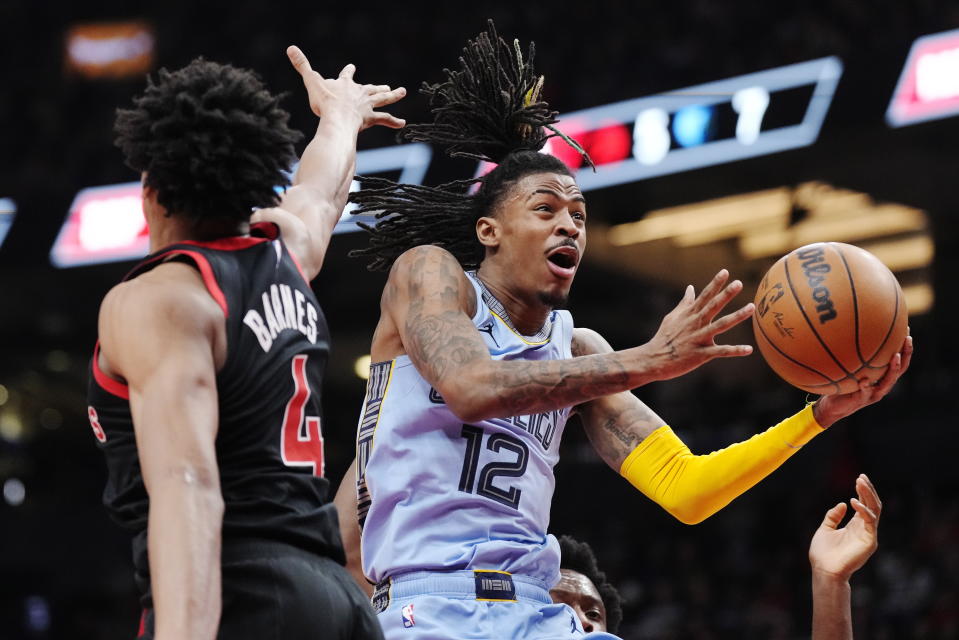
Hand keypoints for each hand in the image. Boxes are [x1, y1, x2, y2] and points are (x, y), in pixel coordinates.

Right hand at [286, 45, 405, 130]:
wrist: (337, 119)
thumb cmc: (324, 103)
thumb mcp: (311, 82)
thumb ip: (302, 66)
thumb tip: (291, 48)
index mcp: (345, 84)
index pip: (347, 75)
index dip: (348, 72)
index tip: (352, 67)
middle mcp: (359, 93)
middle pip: (371, 88)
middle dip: (378, 87)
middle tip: (386, 86)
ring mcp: (366, 106)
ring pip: (383, 99)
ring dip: (393, 95)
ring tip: (402, 92)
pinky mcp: (371, 119)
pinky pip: (385, 119)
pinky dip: (394, 121)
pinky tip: (403, 123)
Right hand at [642, 270, 753, 379]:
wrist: (654, 359)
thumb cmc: (664, 337)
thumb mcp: (672, 317)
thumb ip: (685, 303)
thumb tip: (691, 288)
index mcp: (690, 314)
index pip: (704, 295)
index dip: (715, 283)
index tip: (725, 272)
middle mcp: (695, 324)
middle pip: (713, 306)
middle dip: (726, 294)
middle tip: (739, 283)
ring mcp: (699, 338)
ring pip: (721, 325)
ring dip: (737, 316)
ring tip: (751, 308)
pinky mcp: (701, 354)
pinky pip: (721, 351)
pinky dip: (735, 350)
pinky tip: (749, 349)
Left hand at [809, 474, 880, 579]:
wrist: (824, 570)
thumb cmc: (823, 553)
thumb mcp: (825, 529)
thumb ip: (833, 516)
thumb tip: (843, 504)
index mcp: (855, 525)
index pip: (864, 504)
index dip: (863, 491)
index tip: (859, 478)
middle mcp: (864, 528)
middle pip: (872, 505)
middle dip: (867, 490)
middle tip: (861, 477)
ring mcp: (868, 534)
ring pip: (874, 510)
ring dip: (868, 496)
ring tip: (860, 483)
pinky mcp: (869, 541)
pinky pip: (870, 522)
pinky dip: (863, 511)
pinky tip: (854, 502)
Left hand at [813, 332, 912, 427]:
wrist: (832, 407)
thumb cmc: (842, 384)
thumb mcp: (851, 368)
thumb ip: (854, 356)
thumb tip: (851, 331)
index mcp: (882, 377)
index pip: (899, 361)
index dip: (905, 347)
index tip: (907, 329)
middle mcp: (882, 386)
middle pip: (900, 370)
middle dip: (906, 354)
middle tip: (907, 339)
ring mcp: (873, 394)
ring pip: (887, 382)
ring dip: (892, 369)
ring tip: (895, 356)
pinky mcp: (860, 400)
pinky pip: (864, 393)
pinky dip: (865, 386)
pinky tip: (864, 380)